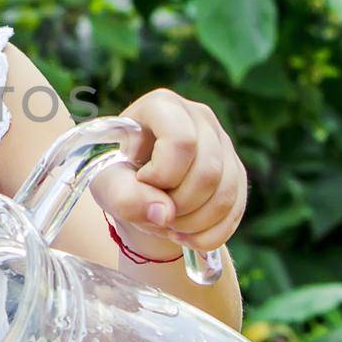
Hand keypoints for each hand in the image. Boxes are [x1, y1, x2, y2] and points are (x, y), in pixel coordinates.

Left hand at [89, 88, 248, 257]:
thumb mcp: (106, 183)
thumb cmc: (116, 175)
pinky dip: (209, 234)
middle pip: (208, 172)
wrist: (134, 186)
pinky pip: (234, 209)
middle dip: (179, 206)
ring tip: (167, 225)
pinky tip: (185, 235)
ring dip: (194, 223)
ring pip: (225, 193)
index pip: (181, 141)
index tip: (142, 181)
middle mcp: (200, 117)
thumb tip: (164, 214)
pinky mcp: (235, 171)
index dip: (162, 175)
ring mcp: (223, 143)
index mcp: (162, 105)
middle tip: (154, 213)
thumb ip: (125, 196)